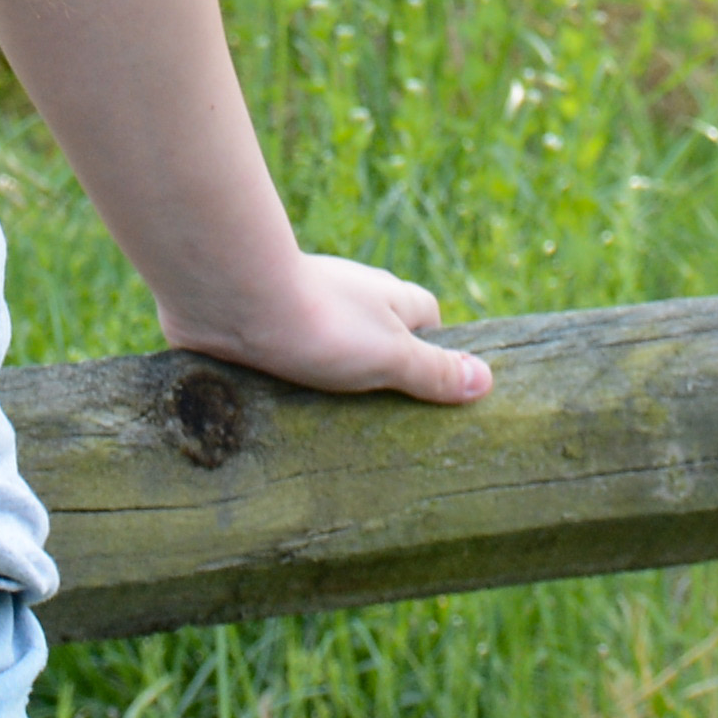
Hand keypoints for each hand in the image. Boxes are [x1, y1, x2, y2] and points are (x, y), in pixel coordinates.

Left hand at [161, 248, 494, 406]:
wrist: (230, 298)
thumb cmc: (320, 324)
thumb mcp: (389, 356)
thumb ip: (433, 371)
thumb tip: (486, 380)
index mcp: (390, 296)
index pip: (427, 320)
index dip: (432, 353)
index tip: (430, 397)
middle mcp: (350, 294)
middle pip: (379, 333)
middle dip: (380, 370)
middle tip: (383, 423)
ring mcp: (305, 304)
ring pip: (333, 343)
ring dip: (334, 374)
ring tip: (335, 424)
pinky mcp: (264, 320)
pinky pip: (290, 351)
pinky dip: (294, 372)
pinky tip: (289, 404)